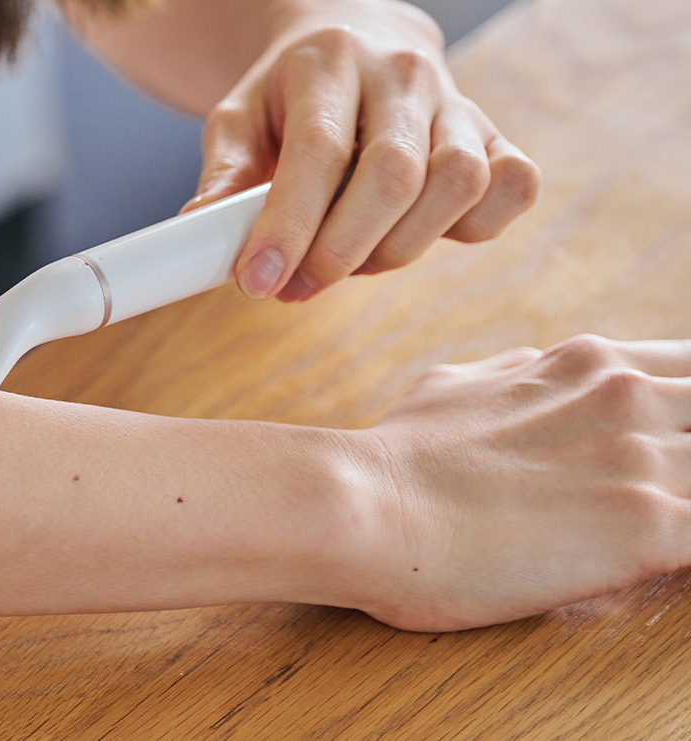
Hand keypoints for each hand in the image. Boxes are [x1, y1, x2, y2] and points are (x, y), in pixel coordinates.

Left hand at [184, 0, 541, 301]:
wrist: (356, 44)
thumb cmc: (289, 97)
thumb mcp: (238, 120)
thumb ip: (222, 175)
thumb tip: (199, 231)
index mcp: (329, 63)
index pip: (319, 151)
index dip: (290, 226)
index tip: (258, 281)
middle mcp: (403, 74)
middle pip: (394, 175)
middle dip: (342, 252)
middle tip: (297, 287)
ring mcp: (457, 102)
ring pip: (459, 184)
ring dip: (400, 247)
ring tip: (351, 263)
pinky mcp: (495, 134)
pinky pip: (512, 187)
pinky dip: (473, 228)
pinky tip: (417, 234)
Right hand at [349, 335, 690, 631]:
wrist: (365, 507)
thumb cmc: (397, 455)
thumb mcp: (457, 385)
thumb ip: (514, 373)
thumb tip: (535, 366)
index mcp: (590, 365)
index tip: (681, 442)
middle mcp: (630, 401)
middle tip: (670, 488)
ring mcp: (645, 463)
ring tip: (660, 519)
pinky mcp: (649, 531)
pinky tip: (672, 555)